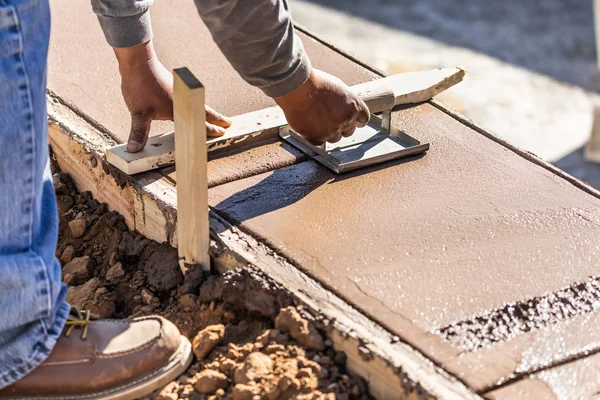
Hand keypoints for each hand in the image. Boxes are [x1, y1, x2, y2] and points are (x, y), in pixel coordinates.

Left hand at [114, 41, 231, 152]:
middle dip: (217, 118)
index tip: (223, 132)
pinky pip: (188, 98)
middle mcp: (182, 100)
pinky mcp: (172, 85)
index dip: (211, 129)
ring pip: (197, 104)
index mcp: (179, 109)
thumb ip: (139, 132)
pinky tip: (190, 105)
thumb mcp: (139, 113)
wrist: (138, 61)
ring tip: (213, 116)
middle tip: (229, 122)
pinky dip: (195, 104)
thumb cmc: (140, 86)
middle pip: (205, 111)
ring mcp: (178, 91)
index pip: (199, 121)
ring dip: (206, 111)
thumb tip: (134, 150)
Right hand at [274, 69, 369, 144]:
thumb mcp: (337, 87)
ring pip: (334, 138)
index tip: (354, 121)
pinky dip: (315, 136)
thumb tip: (344, 108)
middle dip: (342, 126)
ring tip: (317, 120)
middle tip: (331, 119)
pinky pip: (319, 142)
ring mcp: (331, 131)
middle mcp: (345, 120)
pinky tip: (309, 126)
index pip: (363, 119)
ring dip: (328, 132)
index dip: (357, 120)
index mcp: (353, 106)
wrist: (297, 88)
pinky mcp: (316, 137)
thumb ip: (344, 101)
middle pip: (349, 131)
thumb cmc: (314, 82)